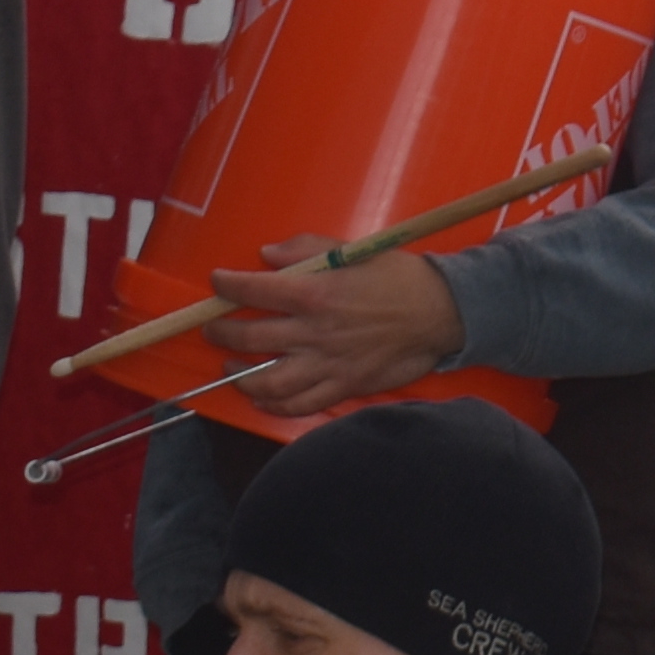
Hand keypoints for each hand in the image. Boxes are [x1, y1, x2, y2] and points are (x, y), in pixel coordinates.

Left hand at [207, 241, 468, 416]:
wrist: (441, 311)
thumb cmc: (398, 276)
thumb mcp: (354, 249)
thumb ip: (307, 249)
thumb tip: (267, 255)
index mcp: (317, 293)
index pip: (255, 291)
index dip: (228, 286)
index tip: (218, 282)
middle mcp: (316, 332)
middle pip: (251, 339)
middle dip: (222, 332)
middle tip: (214, 327)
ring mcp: (328, 364)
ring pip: (268, 381)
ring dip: (240, 375)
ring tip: (230, 365)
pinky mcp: (343, 386)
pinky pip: (300, 405)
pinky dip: (274, 405)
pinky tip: (262, 397)